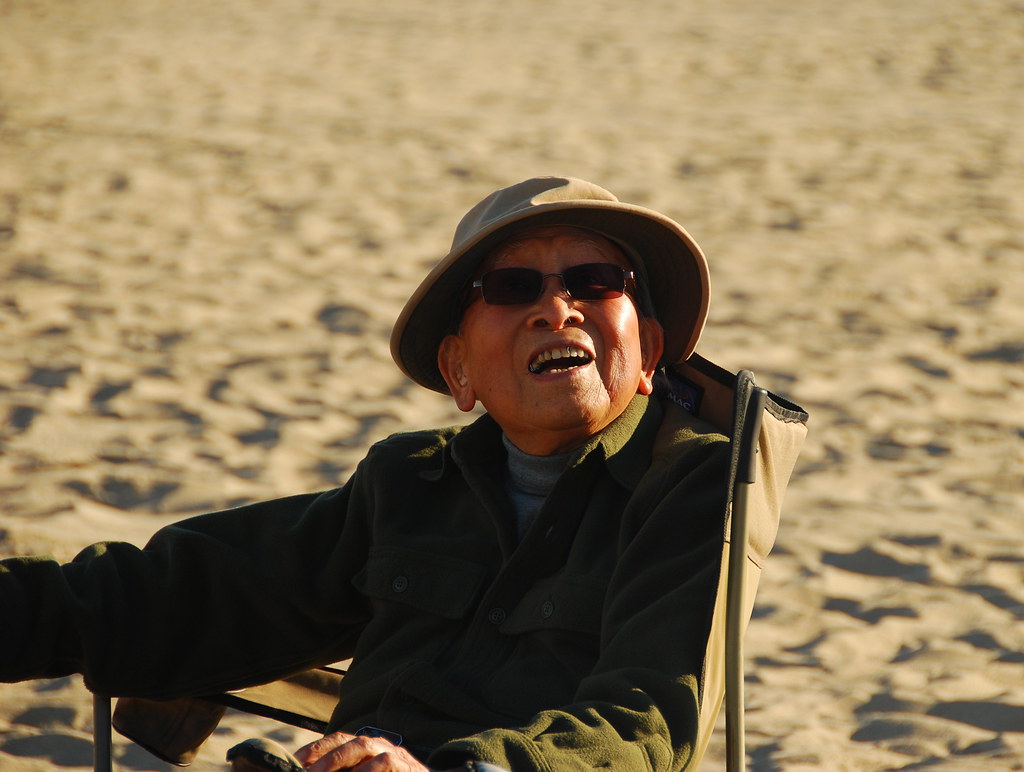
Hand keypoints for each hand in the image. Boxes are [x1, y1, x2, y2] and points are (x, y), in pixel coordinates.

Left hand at [294, 731, 435, 771]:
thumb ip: (349, 771)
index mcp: (365, 747)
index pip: (336, 740)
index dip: (314, 749)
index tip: (293, 763)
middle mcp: (377, 745)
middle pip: (345, 741)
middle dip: (321, 756)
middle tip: (302, 771)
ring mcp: (391, 753)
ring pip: (362, 746)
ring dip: (338, 759)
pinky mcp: (404, 766)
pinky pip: (383, 763)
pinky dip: (367, 770)